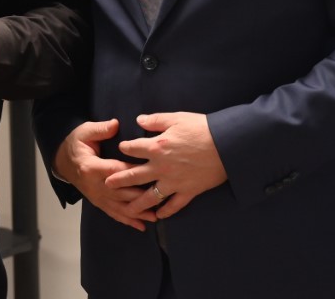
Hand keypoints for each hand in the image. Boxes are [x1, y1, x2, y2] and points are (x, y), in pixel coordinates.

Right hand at [54, 120, 156, 231]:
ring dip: (137, 213)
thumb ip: (100, 129)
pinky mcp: (98, 202)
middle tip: (161, 198)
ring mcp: (96, 196)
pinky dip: (127, 221)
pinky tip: (141, 226)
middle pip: (120, 193)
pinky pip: (113, 213)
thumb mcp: (85, 131)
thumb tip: (116, 124)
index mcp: (91, 167)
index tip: (150, 173)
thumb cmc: (76, 144)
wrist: (62, 161)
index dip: (132, 173)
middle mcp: (94, 185)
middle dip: (140, 197)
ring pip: (119, 207)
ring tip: (155, 216)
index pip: (115, 171)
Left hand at [107, 112, 227, 219]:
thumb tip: (138, 120)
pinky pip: (174, 205)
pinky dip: (166, 211)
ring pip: (151, 196)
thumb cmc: (202, 128)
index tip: (120, 149)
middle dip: (119, 180)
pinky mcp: (188, 191)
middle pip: (134, 176)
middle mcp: (161, 167)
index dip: (125, 148)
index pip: (133, 148)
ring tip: (127, 209)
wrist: (227, 145)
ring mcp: (174, 182)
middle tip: (107, 184)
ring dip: (138, 203)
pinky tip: (159, 216)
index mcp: (157, 146)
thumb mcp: (176, 118)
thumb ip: (155, 120)